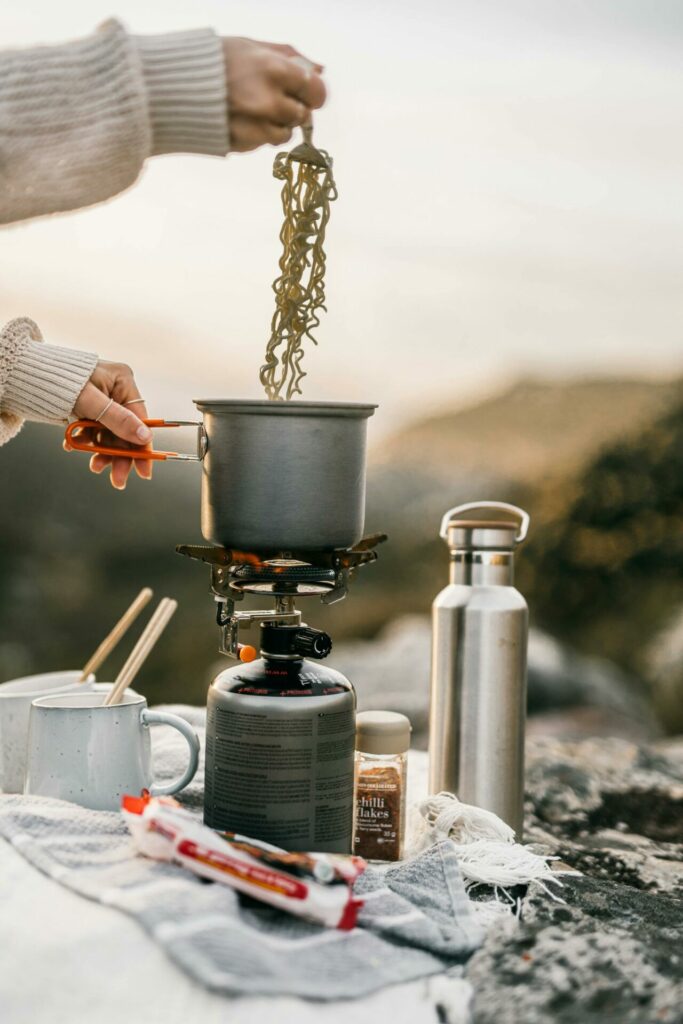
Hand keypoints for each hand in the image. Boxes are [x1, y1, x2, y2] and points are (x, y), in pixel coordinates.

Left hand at [67, 361, 151, 489]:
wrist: (27, 375)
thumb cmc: (59, 381)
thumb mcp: (90, 402)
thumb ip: (118, 419)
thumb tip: (144, 437)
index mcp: (123, 382)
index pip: (140, 419)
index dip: (142, 447)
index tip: (144, 471)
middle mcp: (116, 391)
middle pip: (126, 430)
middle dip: (121, 456)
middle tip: (118, 480)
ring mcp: (103, 401)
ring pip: (110, 434)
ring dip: (103, 452)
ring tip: (94, 467)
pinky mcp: (90, 409)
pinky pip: (95, 431)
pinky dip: (88, 442)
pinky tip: (74, 446)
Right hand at [223, 38, 325, 152]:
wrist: (172, 87)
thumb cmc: (213, 60)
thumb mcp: (251, 46)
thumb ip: (288, 57)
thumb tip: (320, 70)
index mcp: (274, 71)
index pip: (315, 91)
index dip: (312, 93)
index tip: (305, 93)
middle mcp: (269, 102)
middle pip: (302, 115)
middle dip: (292, 108)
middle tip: (272, 97)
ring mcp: (256, 127)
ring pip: (284, 134)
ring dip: (275, 124)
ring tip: (252, 108)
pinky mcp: (243, 145)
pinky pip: (263, 144)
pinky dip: (257, 134)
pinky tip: (240, 119)